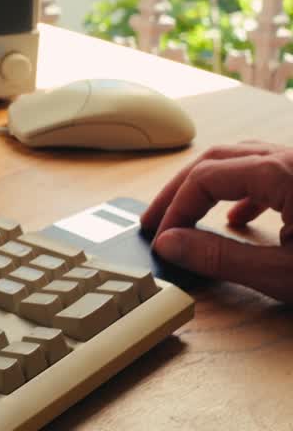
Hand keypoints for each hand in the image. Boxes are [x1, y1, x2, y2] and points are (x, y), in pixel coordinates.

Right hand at [140, 141, 292, 302]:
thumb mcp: (284, 274)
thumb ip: (222, 257)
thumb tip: (171, 243)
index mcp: (283, 173)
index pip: (206, 177)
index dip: (176, 208)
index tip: (162, 238)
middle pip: (217, 159)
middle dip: (180, 191)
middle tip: (155, 220)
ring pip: (241, 160)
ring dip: (207, 186)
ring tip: (185, 214)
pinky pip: (268, 171)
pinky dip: (242, 191)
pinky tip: (236, 217)